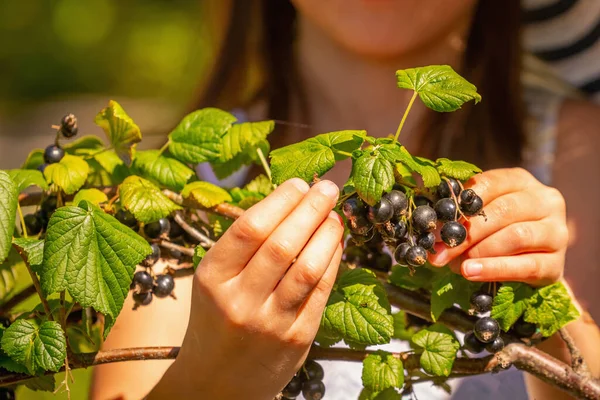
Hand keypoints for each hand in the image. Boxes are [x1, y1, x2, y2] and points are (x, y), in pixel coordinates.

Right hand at [152, 178, 343, 398]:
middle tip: (328, 188)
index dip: (281, 200)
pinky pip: (320, 292)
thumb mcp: (215, 280)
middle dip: (311, 209)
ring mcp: (269, 322)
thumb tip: (290, 201)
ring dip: (328, 234)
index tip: (300, 183)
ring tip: (336, 214)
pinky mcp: (296, 339)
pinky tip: (337, 243)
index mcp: (213, 277)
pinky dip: (333, 261)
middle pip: (282, 244)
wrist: (217, 381)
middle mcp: (239, 300)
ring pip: (307, 268)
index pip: (250, 228)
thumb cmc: (217, 318)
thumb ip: (244, 246)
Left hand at [429, 168, 567, 285]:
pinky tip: (471, 272)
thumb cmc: (495, 232)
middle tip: (438, 250)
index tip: (435, 224)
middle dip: (465, 233)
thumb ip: (460, 212)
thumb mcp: (481, 214)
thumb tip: (430, 219)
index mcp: (520, 181)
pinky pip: (526, 266)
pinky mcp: (557, 263)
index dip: (459, 204)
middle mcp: (545, 200)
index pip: (488, 184)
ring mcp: (556, 232)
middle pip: (502, 211)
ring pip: (516, 237)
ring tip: (455, 265)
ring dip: (479, 251)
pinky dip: (494, 270)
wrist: (528, 265)